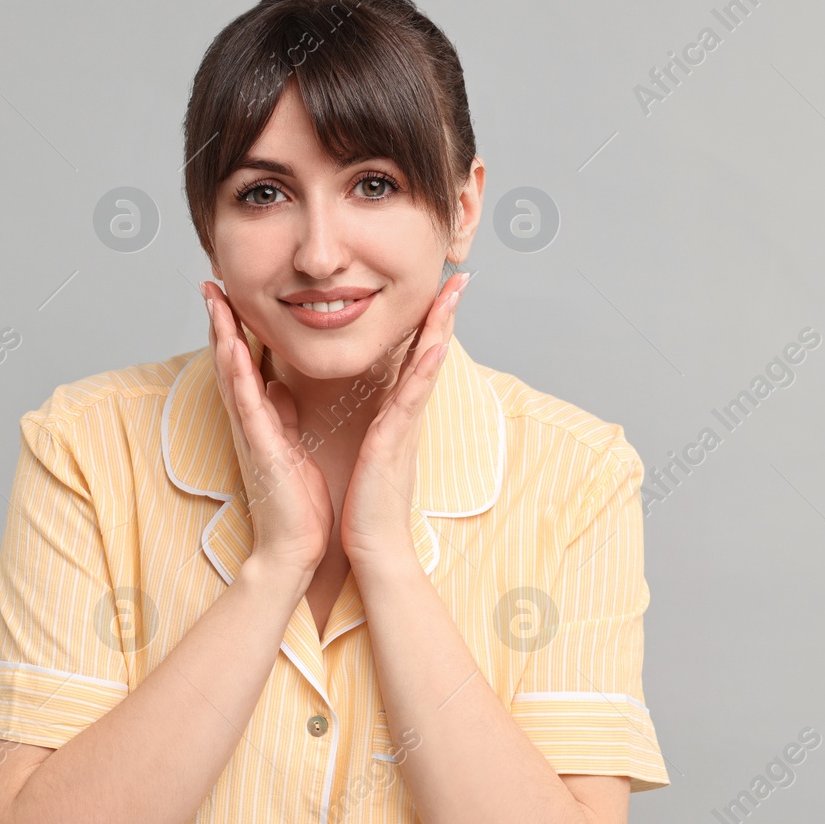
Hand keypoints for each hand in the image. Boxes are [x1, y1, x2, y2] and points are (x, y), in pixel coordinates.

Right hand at [201, 281, 333, 579]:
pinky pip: (248, 404)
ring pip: (231, 375)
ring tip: (215, 301)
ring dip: (221, 336)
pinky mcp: (261, 448)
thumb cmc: (298, 501)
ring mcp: (251, 433)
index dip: (234, 326)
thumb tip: (278, 384)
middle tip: (210, 281)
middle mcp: (249, 422)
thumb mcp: (289, 445)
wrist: (296, 547)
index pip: (244, 362)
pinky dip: (239, 374)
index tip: (228, 291)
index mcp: (260, 418)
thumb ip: (280, 413)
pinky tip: (233, 347)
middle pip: (228, 360)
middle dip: (219, 320)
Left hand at [340, 271, 469, 572]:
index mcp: (395, 415)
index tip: (435, 290)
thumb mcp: (365, 452)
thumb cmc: (366, 505)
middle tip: (459, 275)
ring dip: (441, 328)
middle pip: (430, 352)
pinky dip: (425, 370)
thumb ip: (369, 423)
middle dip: (444, 313)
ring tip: (453, 293)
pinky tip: (435, 344)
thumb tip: (365, 399)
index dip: (426, 323)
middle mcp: (406, 415)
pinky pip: (412, 399)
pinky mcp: (395, 442)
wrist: (374, 548)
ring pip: (427, 366)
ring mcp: (404, 427)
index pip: (413, 358)